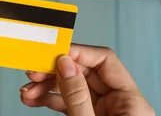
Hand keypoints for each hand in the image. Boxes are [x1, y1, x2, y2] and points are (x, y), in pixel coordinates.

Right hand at [20, 44, 154, 115]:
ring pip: (73, 88)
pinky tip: (33, 98)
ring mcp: (104, 113)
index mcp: (132, 102)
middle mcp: (119, 105)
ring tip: (27, 89)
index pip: (105, 60)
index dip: (78, 52)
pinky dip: (50, 99)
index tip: (54, 51)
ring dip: (47, 85)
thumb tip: (66, 65)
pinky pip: (69, 102)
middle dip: (55, 71)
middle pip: (85, 72)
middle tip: (34, 69)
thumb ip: (78, 96)